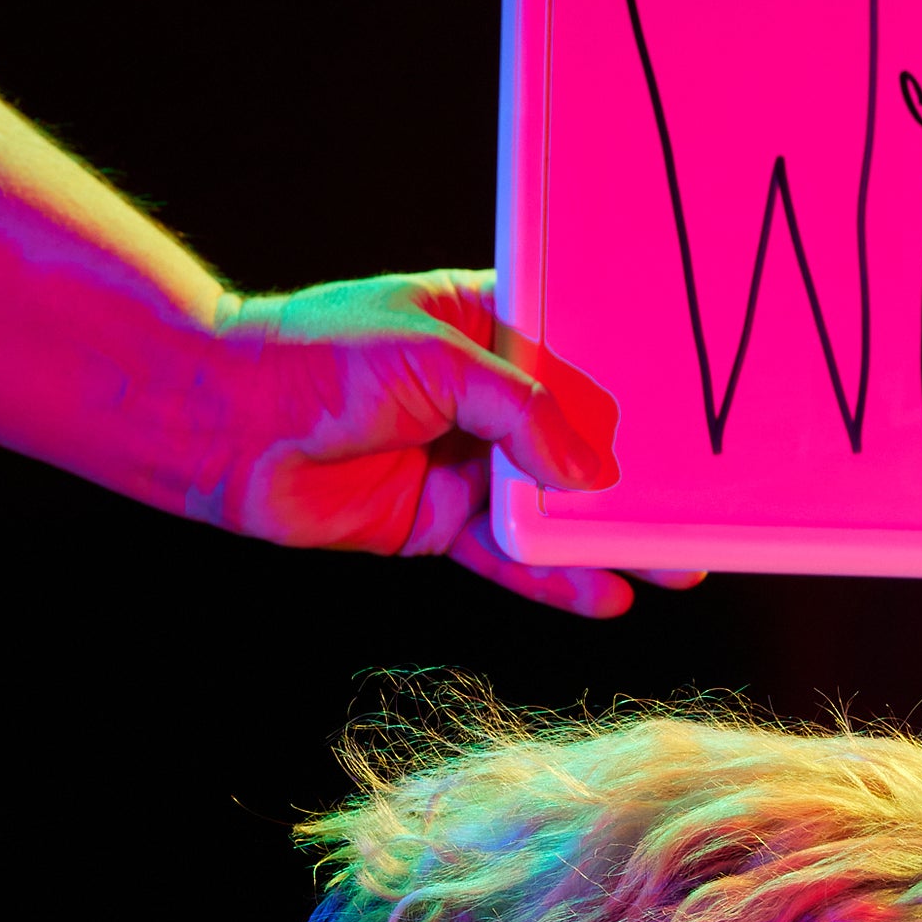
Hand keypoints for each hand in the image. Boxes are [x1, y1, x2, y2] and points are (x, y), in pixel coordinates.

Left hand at [198, 269, 700, 617]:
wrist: (221, 423)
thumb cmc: (319, 357)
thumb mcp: (437, 358)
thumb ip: (523, 415)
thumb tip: (592, 476)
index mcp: (489, 327)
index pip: (582, 361)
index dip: (635, 394)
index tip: (691, 425)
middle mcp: (483, 398)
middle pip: (579, 443)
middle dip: (637, 479)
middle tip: (700, 509)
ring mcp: (463, 463)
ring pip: (551, 508)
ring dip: (609, 539)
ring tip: (674, 563)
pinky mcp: (437, 523)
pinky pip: (508, 556)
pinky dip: (553, 579)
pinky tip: (603, 594)